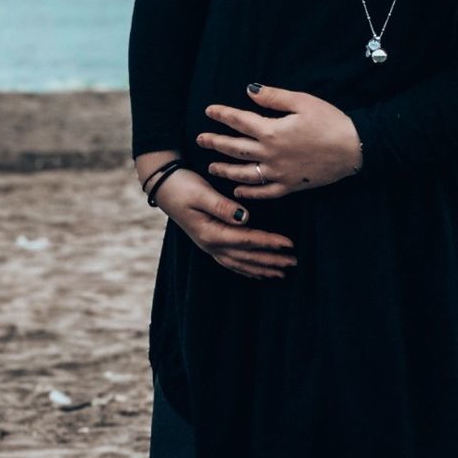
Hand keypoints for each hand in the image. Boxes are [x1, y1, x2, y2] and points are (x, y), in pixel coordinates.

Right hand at [152, 166, 297, 280]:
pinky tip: (258, 272)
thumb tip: (244, 217)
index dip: (269, 243)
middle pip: (246, 257)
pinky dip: (247, 268)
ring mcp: (209, 245)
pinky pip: (232, 261)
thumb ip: (222, 206)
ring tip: (282, 271)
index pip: (246, 240)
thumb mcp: (201, 193)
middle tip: (293, 262)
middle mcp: (211, 244)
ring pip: (240, 263)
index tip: (289, 244)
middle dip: (271, 260)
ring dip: (261, 268)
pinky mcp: (209, 241)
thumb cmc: (183, 186)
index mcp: (211, 233)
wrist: (163, 186)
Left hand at [197, 84, 362, 199]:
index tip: (209, 111)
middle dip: (215, 143)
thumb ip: (273, 98)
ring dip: (225, 169)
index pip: (240, 121)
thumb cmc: (330, 121)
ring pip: (244, 173)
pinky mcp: (289, 186)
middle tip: (200, 140)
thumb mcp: (302, 101)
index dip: (222, 115)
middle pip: (235, 148)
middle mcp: (270, 154)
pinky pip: (263, 192)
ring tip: (212, 166)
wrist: (353, 149)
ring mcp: (278, 173)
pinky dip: (248, 192)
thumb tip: (249, 90)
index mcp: (272, 131)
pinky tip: (238, 189)